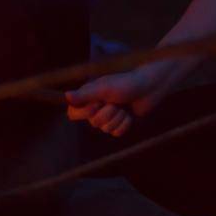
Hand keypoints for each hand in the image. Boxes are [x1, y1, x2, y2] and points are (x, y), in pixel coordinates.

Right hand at [66, 59, 183, 135]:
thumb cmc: (126, 82)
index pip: (73, 113)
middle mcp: (96, 107)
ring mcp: (109, 116)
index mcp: (88, 97)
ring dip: (118, 118)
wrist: (150, 86)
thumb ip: (84, 95)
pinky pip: (117, 133)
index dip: (84, 113)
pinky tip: (130, 114)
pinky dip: (125, 124)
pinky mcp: (120, 123)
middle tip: (116, 102)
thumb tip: (65, 96)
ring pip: (106, 129)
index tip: (97, 104)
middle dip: (108, 113)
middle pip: (93, 123)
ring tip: (125, 106)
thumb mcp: (103, 88)